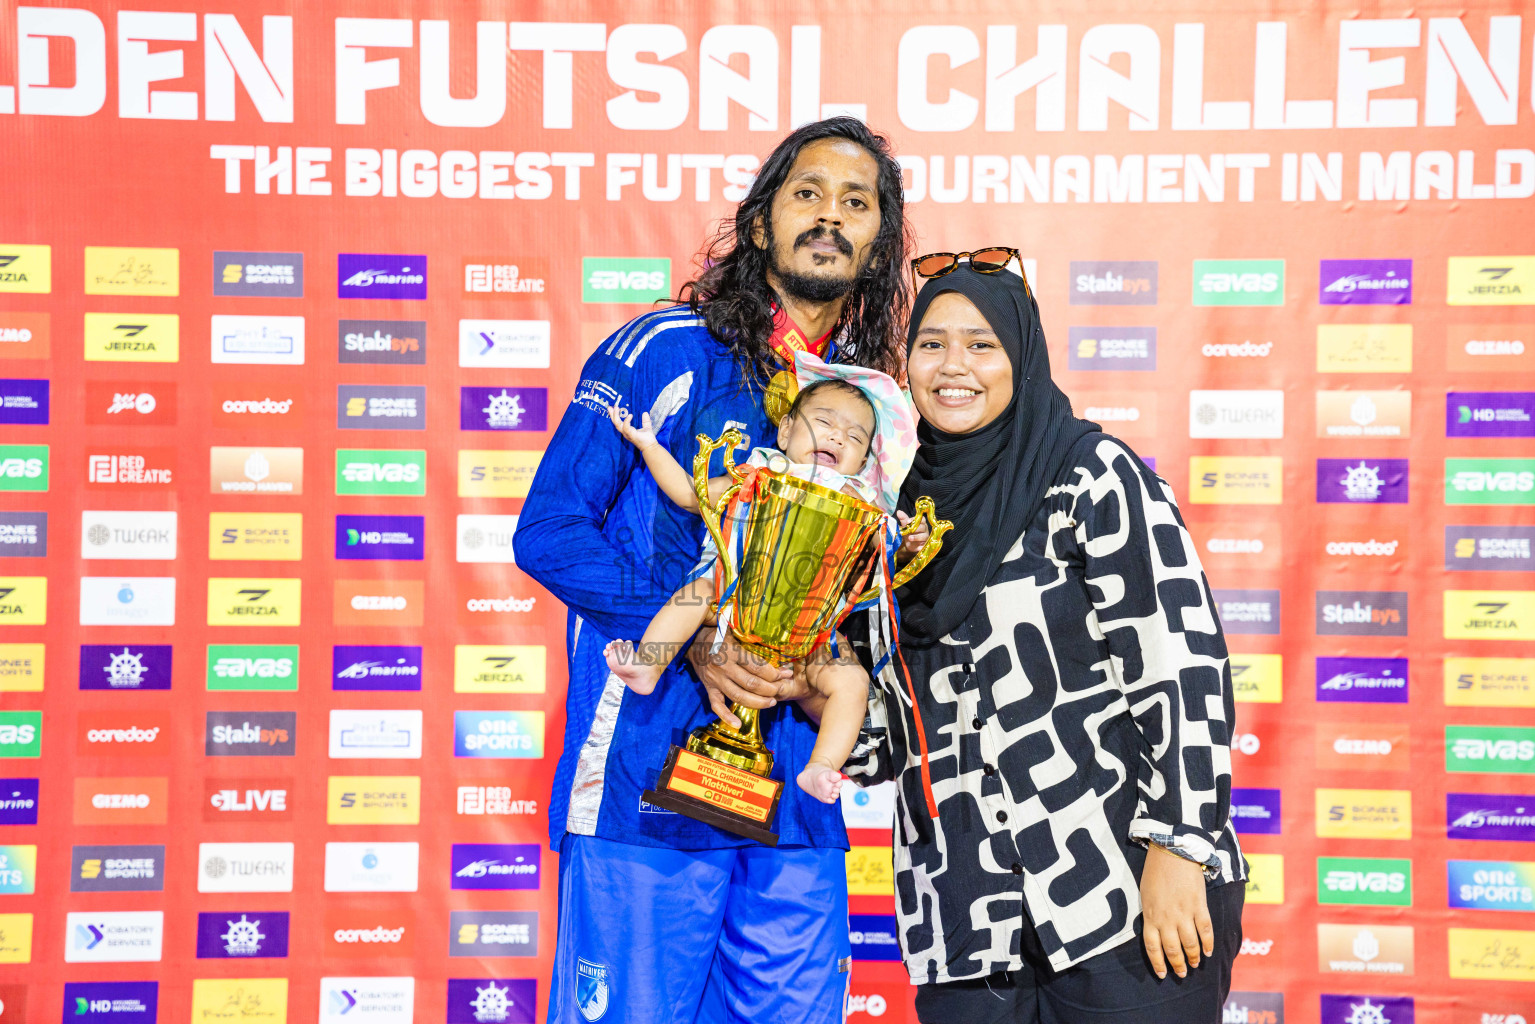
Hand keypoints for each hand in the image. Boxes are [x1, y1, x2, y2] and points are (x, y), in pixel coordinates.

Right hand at [608, 402, 656, 450]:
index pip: (618, 422)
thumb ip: (645, 420)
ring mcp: (627, 434)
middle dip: (612, 414)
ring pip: (618, 424)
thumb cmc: (648, 439)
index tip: (613, 407)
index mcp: (627, 430)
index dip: (615, 415)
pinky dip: (627, 421)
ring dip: (616, 416)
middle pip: (615, 423)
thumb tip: (645, 412)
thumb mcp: (646, 426)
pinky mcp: (631, 435)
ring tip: (616, 408)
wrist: (650, 446)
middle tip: (610, 407)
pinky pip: (626, 427)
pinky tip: (630, 415)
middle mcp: (625, 432)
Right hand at [686, 631, 800, 728]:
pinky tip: (737, 724)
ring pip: (738, 696)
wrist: (693, 641)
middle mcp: (723, 667)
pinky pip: (716, 705)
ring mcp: (715, 679)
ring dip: (757, 703)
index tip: (785, 674)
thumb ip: (751, 638)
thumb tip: (776, 645)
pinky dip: (726, 716)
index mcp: (731, 651)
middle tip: (780, 689)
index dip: (774, 673)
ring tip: (771, 703)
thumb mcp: (734, 631)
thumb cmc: (718, 634)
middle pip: (751, 684)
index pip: (756, 666)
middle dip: (770, 689)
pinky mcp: (708, 688)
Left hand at [896, 510, 929, 560]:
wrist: (909, 544)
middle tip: (908, 530)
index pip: (921, 519)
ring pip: (924, 536)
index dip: (915, 520)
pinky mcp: (924, 545)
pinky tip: (918, 547)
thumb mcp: (906, 526)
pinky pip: (925, 545)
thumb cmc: (909, 532)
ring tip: (909, 538)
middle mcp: (925, 530)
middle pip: (923, 527)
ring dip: (916, 537)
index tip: (907, 522)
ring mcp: (925, 538)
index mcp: (921, 523)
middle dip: (916, 528)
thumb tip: (898, 512)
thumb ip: (903, 519)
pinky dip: (922, 547)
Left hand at [1140, 843, 1213, 979]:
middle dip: (1178, 964)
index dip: (1158, 963)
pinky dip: (1208, 943)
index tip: (1163, 974)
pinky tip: (1209, 951)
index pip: (1152, 947)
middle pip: (1172, 950)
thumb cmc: (1155, 870)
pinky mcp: (1199, 906)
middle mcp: (1166, 919)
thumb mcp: (1146, 894)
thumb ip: (1151, 913)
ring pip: (1190, 944)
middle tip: (1183, 973)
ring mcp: (1183, 914)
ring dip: (1194, 957)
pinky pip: (1205, 930)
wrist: (1172, 850)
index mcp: (1150, 915)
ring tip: (1196, 964)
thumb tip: (1157, 930)